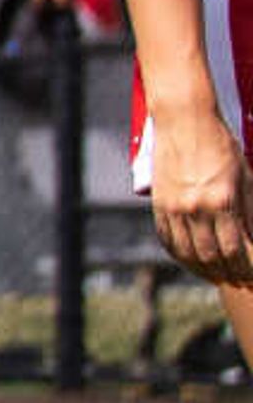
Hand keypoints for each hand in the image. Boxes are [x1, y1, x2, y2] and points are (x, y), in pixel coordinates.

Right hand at [148, 102, 252, 283]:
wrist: (184, 121)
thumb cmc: (221, 145)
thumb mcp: (245, 177)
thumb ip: (250, 211)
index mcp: (221, 200)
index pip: (237, 249)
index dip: (247, 268)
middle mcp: (195, 207)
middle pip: (212, 256)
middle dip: (228, 274)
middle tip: (239, 282)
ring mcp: (173, 207)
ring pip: (188, 253)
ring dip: (204, 270)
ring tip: (217, 276)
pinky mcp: (159, 204)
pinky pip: (168, 240)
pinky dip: (181, 256)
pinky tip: (192, 261)